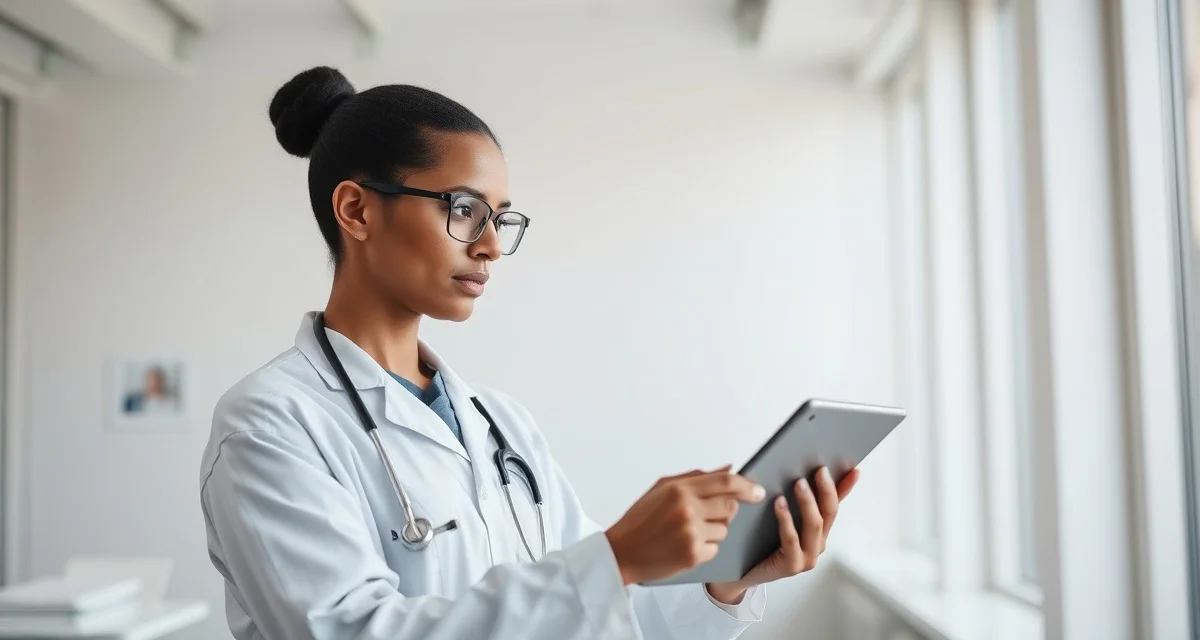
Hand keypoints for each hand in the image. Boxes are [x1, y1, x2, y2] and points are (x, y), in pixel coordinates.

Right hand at [605, 466, 766, 584]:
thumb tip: (729, 468)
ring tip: (689, 532)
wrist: (621, 552)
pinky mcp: (693, 555)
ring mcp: (691, 533)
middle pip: (731, 506)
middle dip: (727, 510)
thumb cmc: (641, 519)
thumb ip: (696, 477)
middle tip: (710, 515)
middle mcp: (687, 509)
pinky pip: (716, 548)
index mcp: (680, 489)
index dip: (747, 485)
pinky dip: (705, 548)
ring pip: (725, 529)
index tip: (759, 491)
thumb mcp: (662, 489)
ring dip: (714, 530)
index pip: (725, 482)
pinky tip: (685, 545)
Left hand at [705, 466, 859, 603]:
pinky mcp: (792, 565)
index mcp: (817, 531)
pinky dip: (787, 519)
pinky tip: (779, 503)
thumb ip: (791, 496)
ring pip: (814, 525)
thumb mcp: (778, 513)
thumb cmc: (758, 541)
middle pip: (829, 512)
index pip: (835, 504)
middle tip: (819, 470)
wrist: (740, 570)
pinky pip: (792, 539)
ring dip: (808, 501)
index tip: (853, 469)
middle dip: (826, 489)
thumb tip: (797, 468)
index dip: (845, 487)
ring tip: (799, 483)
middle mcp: (817, 543)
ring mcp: (807, 556)